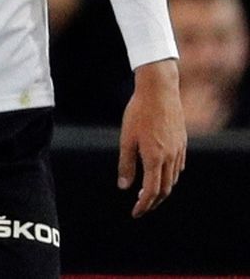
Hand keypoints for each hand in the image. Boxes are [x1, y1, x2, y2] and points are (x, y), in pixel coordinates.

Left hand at [118, 59, 186, 217]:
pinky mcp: (182, 143)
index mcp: (154, 158)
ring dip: (161, 191)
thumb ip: (126, 164)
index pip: (151, 191)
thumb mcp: (126, 139)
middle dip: (152, 202)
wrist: (159, 92)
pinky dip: (169, 177)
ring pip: (172, 180)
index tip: (135, 213)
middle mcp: (170, 158)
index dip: (143, 205)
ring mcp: (179, 151)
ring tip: (149, 194)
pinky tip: (161, 175)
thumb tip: (124, 187)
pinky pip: (178, 167)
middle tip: (141, 208)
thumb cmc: (138, 113)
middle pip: (164, 189)